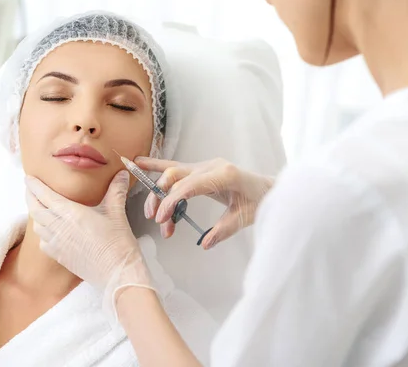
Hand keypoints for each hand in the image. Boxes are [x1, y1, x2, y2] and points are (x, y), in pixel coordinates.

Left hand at [25, 171, 152, 320]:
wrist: (117, 272)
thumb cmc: (118, 243)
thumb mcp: (117, 213)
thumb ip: (116, 191)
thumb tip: (122, 173)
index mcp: (71, 213)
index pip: (45, 196)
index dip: (34, 186)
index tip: (28, 179)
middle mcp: (59, 228)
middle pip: (35, 210)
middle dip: (30, 197)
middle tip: (29, 189)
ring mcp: (57, 244)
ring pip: (38, 226)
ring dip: (35, 214)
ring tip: (38, 208)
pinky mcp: (60, 257)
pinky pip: (43, 242)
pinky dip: (43, 233)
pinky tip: (49, 231)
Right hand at [135, 157, 274, 248]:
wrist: (268, 189)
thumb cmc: (259, 201)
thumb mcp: (245, 218)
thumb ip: (224, 230)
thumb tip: (205, 243)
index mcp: (224, 175)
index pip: (189, 186)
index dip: (172, 201)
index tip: (161, 219)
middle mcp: (212, 166)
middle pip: (176, 176)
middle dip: (160, 198)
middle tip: (156, 220)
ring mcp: (205, 166)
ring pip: (173, 172)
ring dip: (159, 192)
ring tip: (152, 213)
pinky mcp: (201, 170)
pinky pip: (177, 167)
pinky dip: (157, 166)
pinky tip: (140, 163)